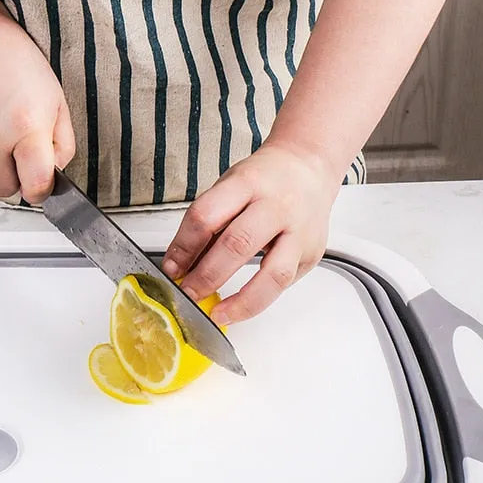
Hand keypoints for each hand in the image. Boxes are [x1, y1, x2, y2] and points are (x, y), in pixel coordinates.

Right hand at [0, 15, 74, 203]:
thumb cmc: (23, 68)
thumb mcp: (59, 105)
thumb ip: (63, 146)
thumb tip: (53, 174)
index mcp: (28, 130)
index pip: (34, 187)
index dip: (41, 190)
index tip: (42, 184)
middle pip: (5, 189)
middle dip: (16, 180)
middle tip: (22, 157)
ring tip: (2, 129)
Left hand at [161, 142, 340, 325]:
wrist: (309, 168)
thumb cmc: (264, 179)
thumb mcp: (229, 188)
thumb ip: (207, 224)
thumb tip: (181, 265)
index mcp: (248, 183)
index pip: (207, 216)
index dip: (184, 246)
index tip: (171, 268)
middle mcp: (277, 206)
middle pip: (238, 244)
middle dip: (207, 276)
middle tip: (188, 294)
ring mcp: (299, 231)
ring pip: (273, 274)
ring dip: (241, 301)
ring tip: (218, 314)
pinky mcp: (311, 253)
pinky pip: (284, 284)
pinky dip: (260, 300)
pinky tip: (241, 306)